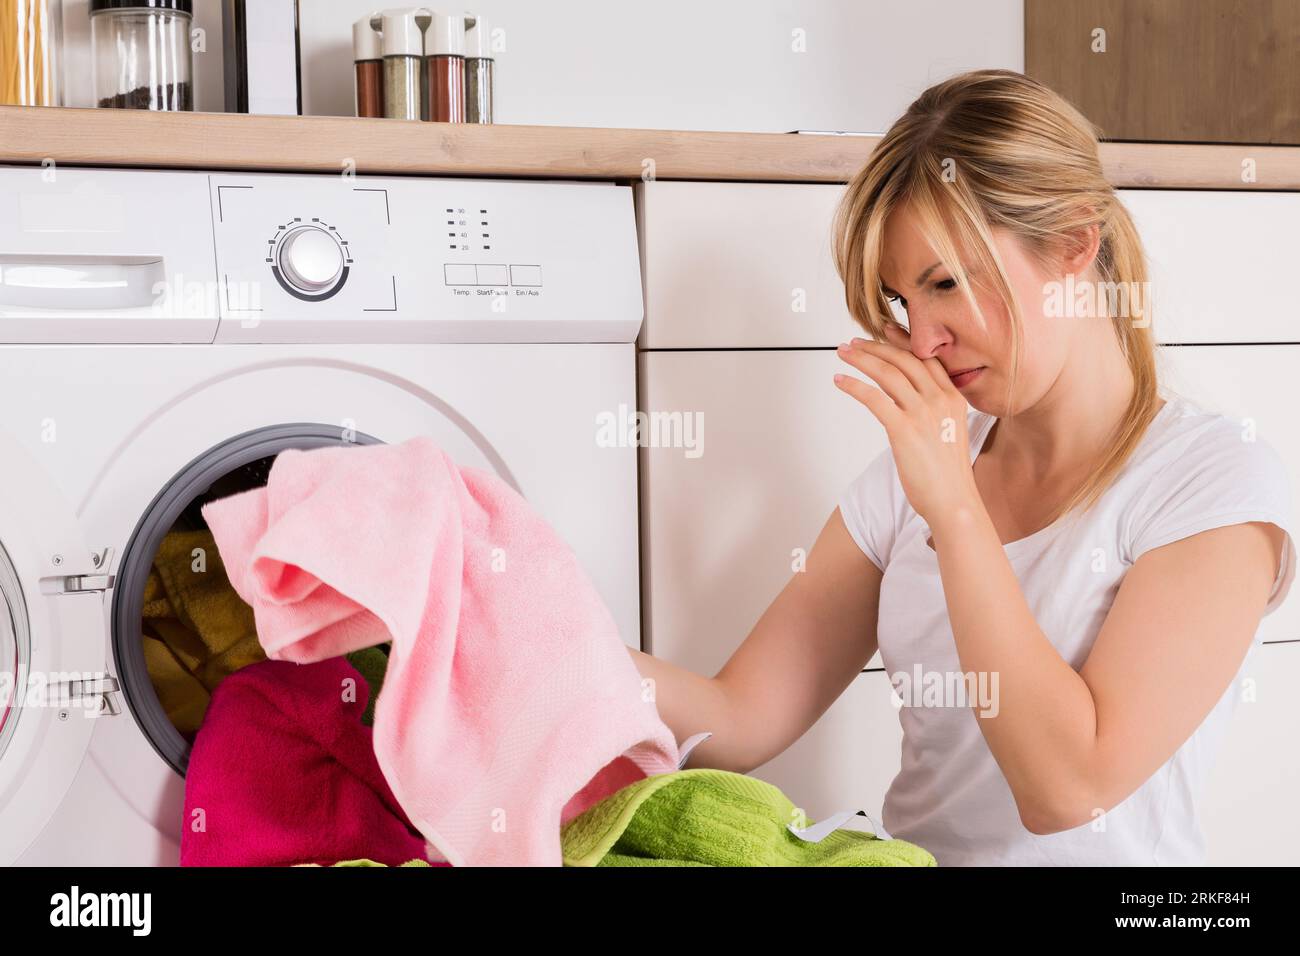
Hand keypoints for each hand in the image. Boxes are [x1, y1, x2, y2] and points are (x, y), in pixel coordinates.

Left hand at [833, 325, 980, 526]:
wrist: (953, 501)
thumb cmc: (948, 474)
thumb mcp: (948, 432)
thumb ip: (933, 412)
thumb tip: (907, 404)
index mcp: (954, 398)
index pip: (927, 359)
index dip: (904, 341)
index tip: (886, 329)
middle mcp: (941, 399)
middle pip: (905, 360)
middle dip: (877, 346)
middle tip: (855, 342)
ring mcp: (923, 413)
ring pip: (888, 373)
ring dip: (862, 359)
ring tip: (843, 354)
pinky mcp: (904, 429)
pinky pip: (873, 397)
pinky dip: (854, 385)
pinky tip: (840, 380)